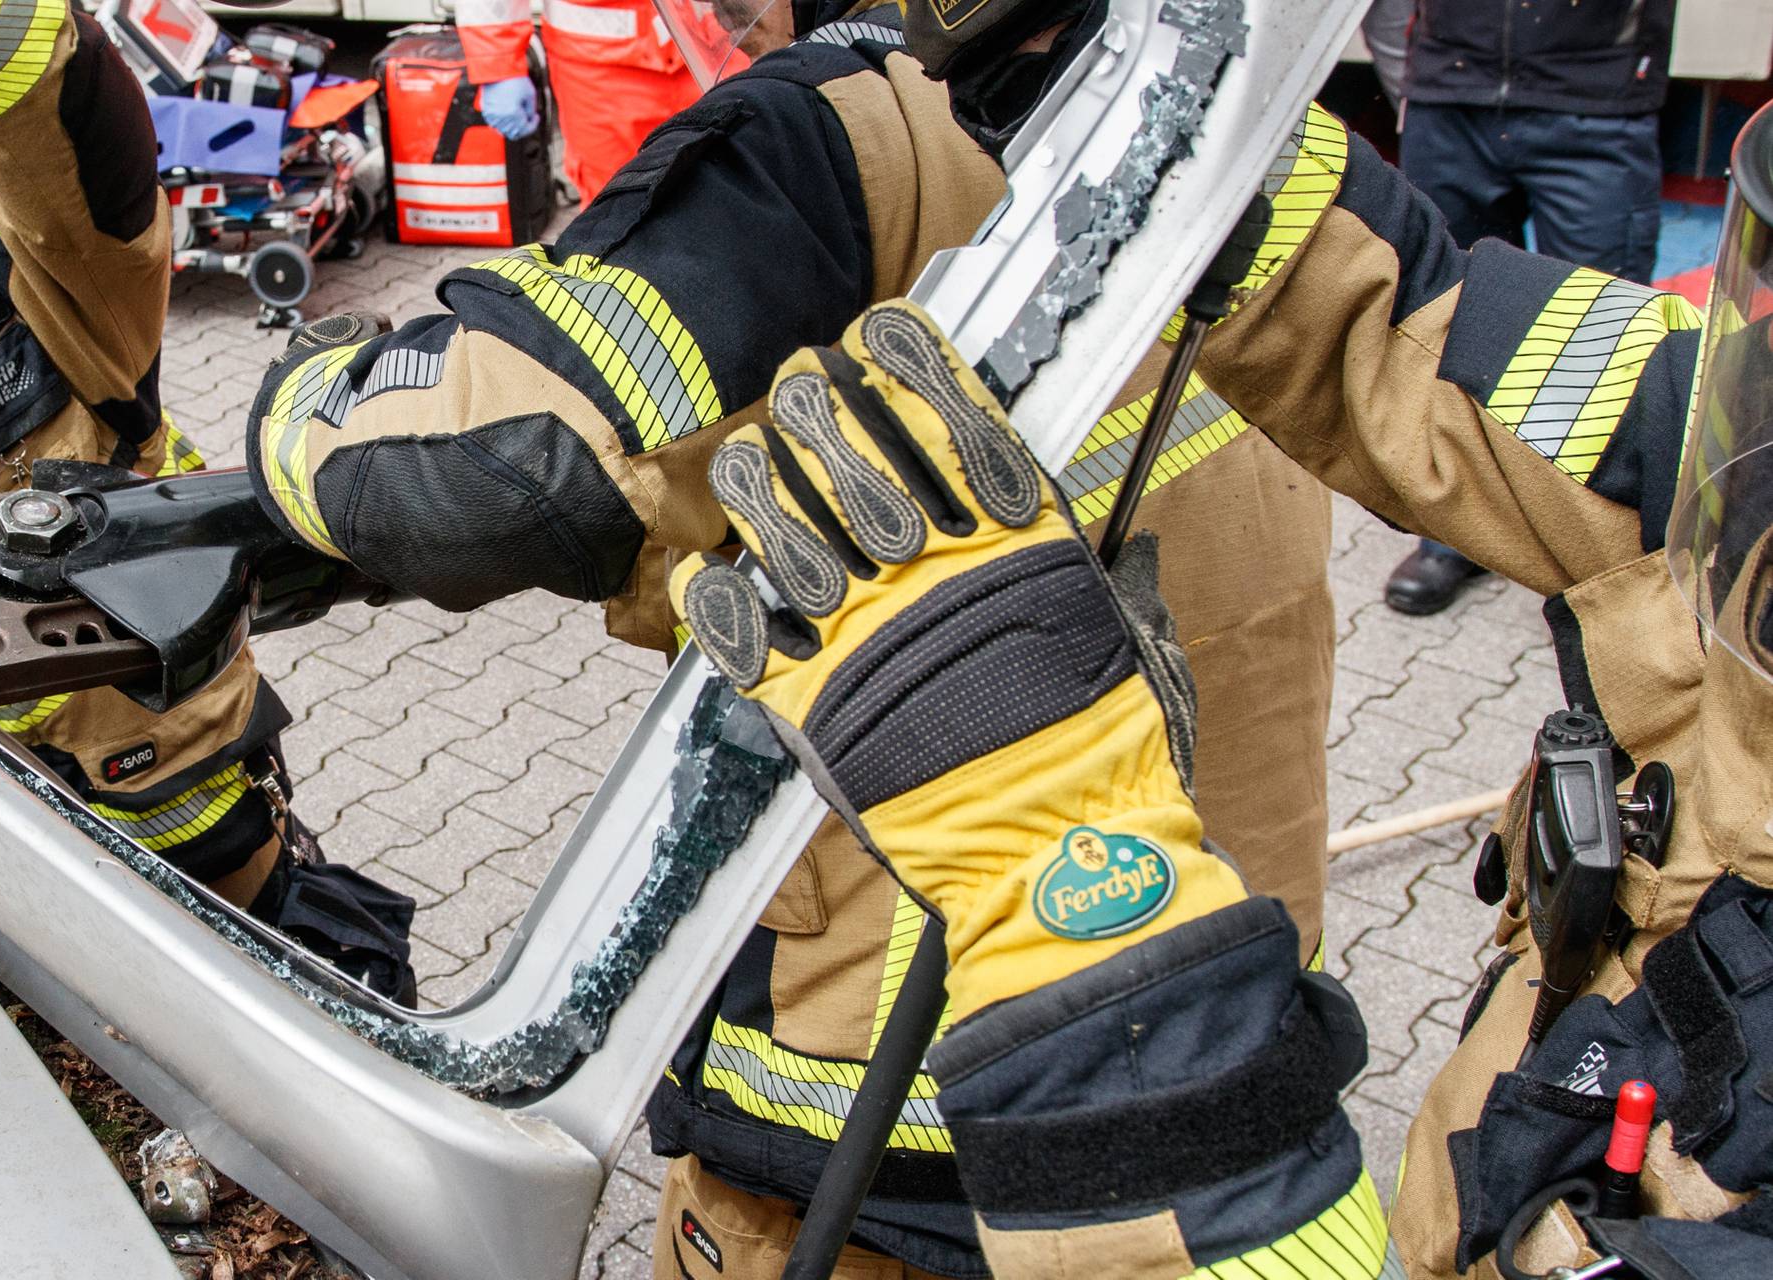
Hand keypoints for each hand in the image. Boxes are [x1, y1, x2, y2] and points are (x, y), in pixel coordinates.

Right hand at [477, 77, 537, 139]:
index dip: (533, 125)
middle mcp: (501, 117)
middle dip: (523, 127)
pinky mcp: (486, 112)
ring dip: (512, 126)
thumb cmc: (515, 79)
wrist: (498, 69)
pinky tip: (508, 114)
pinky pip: (495, 125)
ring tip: (517, 117)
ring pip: (504, 131)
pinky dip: (502, 123)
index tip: (536, 117)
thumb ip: (531, 110)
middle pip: (514, 134)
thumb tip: (530, 119)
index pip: (525, 130)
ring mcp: (492, 116)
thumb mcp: (530, 94)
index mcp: (513, 113)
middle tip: (527, 118)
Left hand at [669, 301, 1245, 1010]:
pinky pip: (739, 632)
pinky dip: (712, 594)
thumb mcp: (1127, 639)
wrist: (1067, 861)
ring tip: (744, 457)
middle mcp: (931, 575)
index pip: (946, 420)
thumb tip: (1110, 540)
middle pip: (846, 458)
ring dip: (755, 481)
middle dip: (811, 406)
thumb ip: (1097, 577)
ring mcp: (866, 637)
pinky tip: (702, 567)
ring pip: (782, 529)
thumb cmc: (1111, 754)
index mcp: (1016, 544)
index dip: (900, 365)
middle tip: (794, 382)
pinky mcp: (814, 706)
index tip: (871, 336)